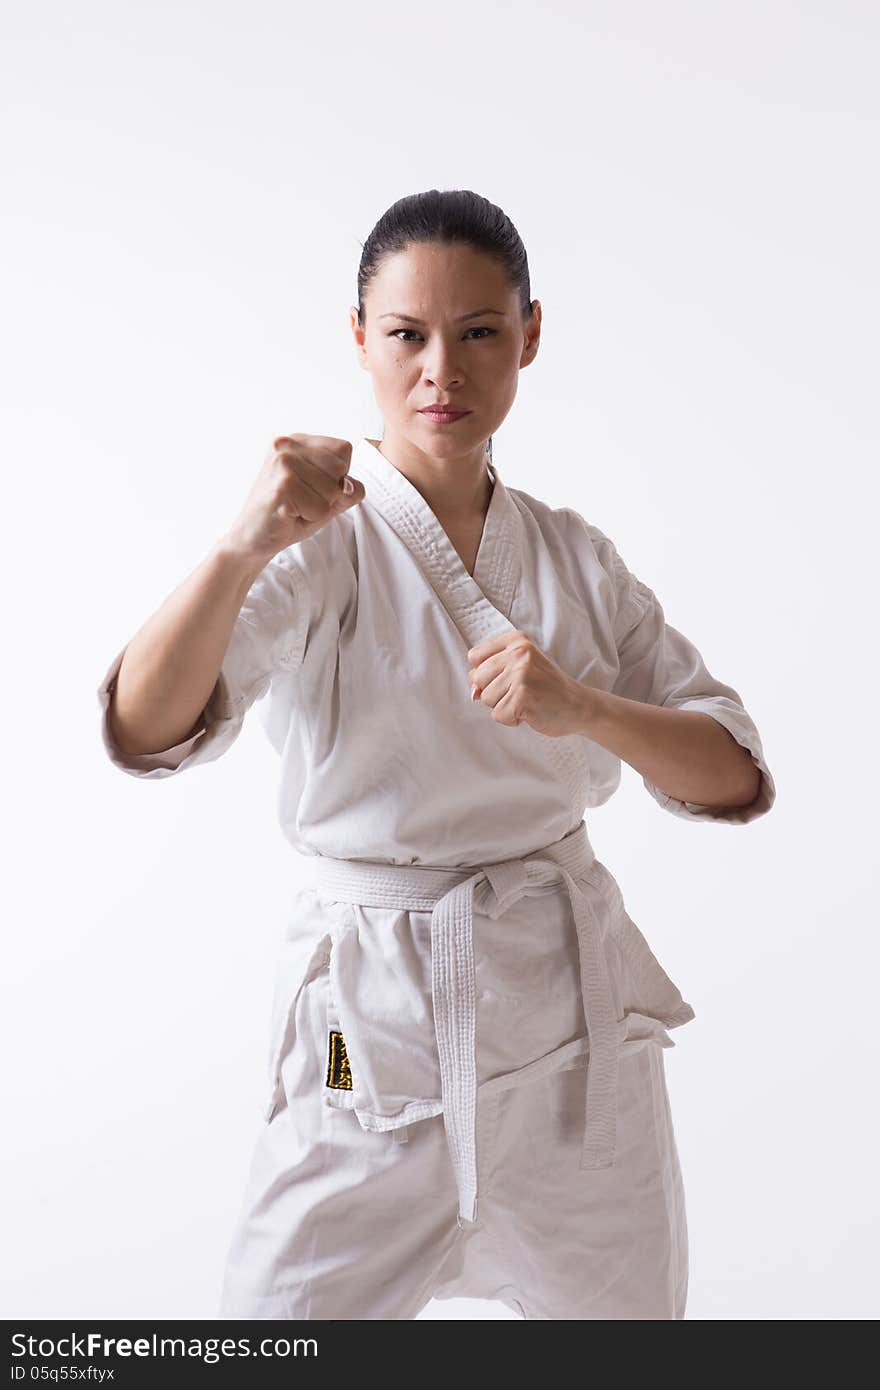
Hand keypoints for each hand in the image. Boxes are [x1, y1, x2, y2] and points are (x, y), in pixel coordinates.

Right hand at [223, 433, 365, 563]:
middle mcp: (287, 445)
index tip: (310, 487)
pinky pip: (321, 507)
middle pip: (341, 468)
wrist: (252, 537)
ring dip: (319, 508)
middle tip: (301, 501)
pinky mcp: (282, 485)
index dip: (337, 476)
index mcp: (298, 441)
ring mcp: (283, 463)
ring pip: (333, 490)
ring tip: (295, 508)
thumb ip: (347, 489)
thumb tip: (354, 486)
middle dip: (329, 494)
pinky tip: (289, 515)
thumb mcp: (325, 498)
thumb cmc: (288, 515)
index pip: (344, 449)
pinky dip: (310, 517)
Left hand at [466, 630, 588, 735]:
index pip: (474, 656)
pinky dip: (511, 719)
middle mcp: (519, 653)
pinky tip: (529, 711)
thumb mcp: (521, 667)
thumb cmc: (547, 688)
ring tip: (525, 701)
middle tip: (519, 692)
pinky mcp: (523, 697)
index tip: (505, 678)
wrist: (579, 705)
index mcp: (517, 641)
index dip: (484, 673)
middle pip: (476, 679)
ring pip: (486, 698)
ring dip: (503, 706)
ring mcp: (521, 674)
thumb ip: (492, 673)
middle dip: (493, 692)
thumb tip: (472, 692)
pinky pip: (498, 715)